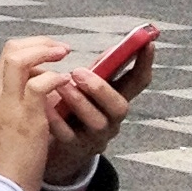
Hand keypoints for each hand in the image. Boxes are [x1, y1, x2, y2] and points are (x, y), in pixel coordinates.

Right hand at [0, 40, 67, 190]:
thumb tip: (19, 101)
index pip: (4, 64)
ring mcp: (6, 102)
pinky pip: (40, 83)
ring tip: (64, 54)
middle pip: (9, 52)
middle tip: (57, 47)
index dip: (28, 57)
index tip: (45, 62)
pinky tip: (65, 82)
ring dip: (46, 51)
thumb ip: (0, 111)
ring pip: (20, 58)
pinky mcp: (25, 115)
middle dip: (36, 44)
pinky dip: (55, 77)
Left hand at [32, 41, 151, 184]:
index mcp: (116, 99)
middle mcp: (111, 119)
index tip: (148, 43)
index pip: (138, 81)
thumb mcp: (89, 86)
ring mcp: (94, 135)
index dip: (145, 63)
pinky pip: (68, 135)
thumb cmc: (73, 107)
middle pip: (120, 107)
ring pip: (97, 122)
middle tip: (78, 72)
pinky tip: (44, 104)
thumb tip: (116, 47)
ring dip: (80, 102)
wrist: (54, 143)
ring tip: (60, 84)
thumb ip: (101, 69)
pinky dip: (56, 119)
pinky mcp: (74, 147)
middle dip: (101, 88)